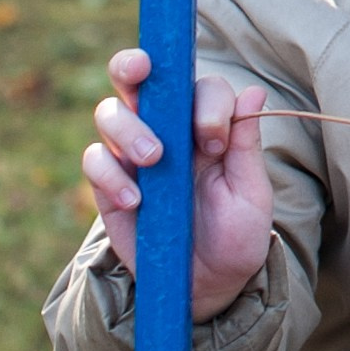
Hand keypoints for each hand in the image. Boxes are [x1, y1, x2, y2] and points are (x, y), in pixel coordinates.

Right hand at [84, 47, 273, 321]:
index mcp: (205, 123)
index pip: (199, 86)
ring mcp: (132, 154)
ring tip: (154, 158)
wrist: (207, 286)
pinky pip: (94, 160)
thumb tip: (255, 92)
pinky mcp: (109, 186)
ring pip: (110, 112)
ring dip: (128, 127)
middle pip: (138, 76)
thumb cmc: (235, 235)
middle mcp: (166, 129)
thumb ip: (246, 145)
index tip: (215, 141)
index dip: (205, 101)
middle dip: (134, 64)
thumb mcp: (250, 193)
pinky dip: (110, 174)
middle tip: (143, 72)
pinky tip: (136, 200)